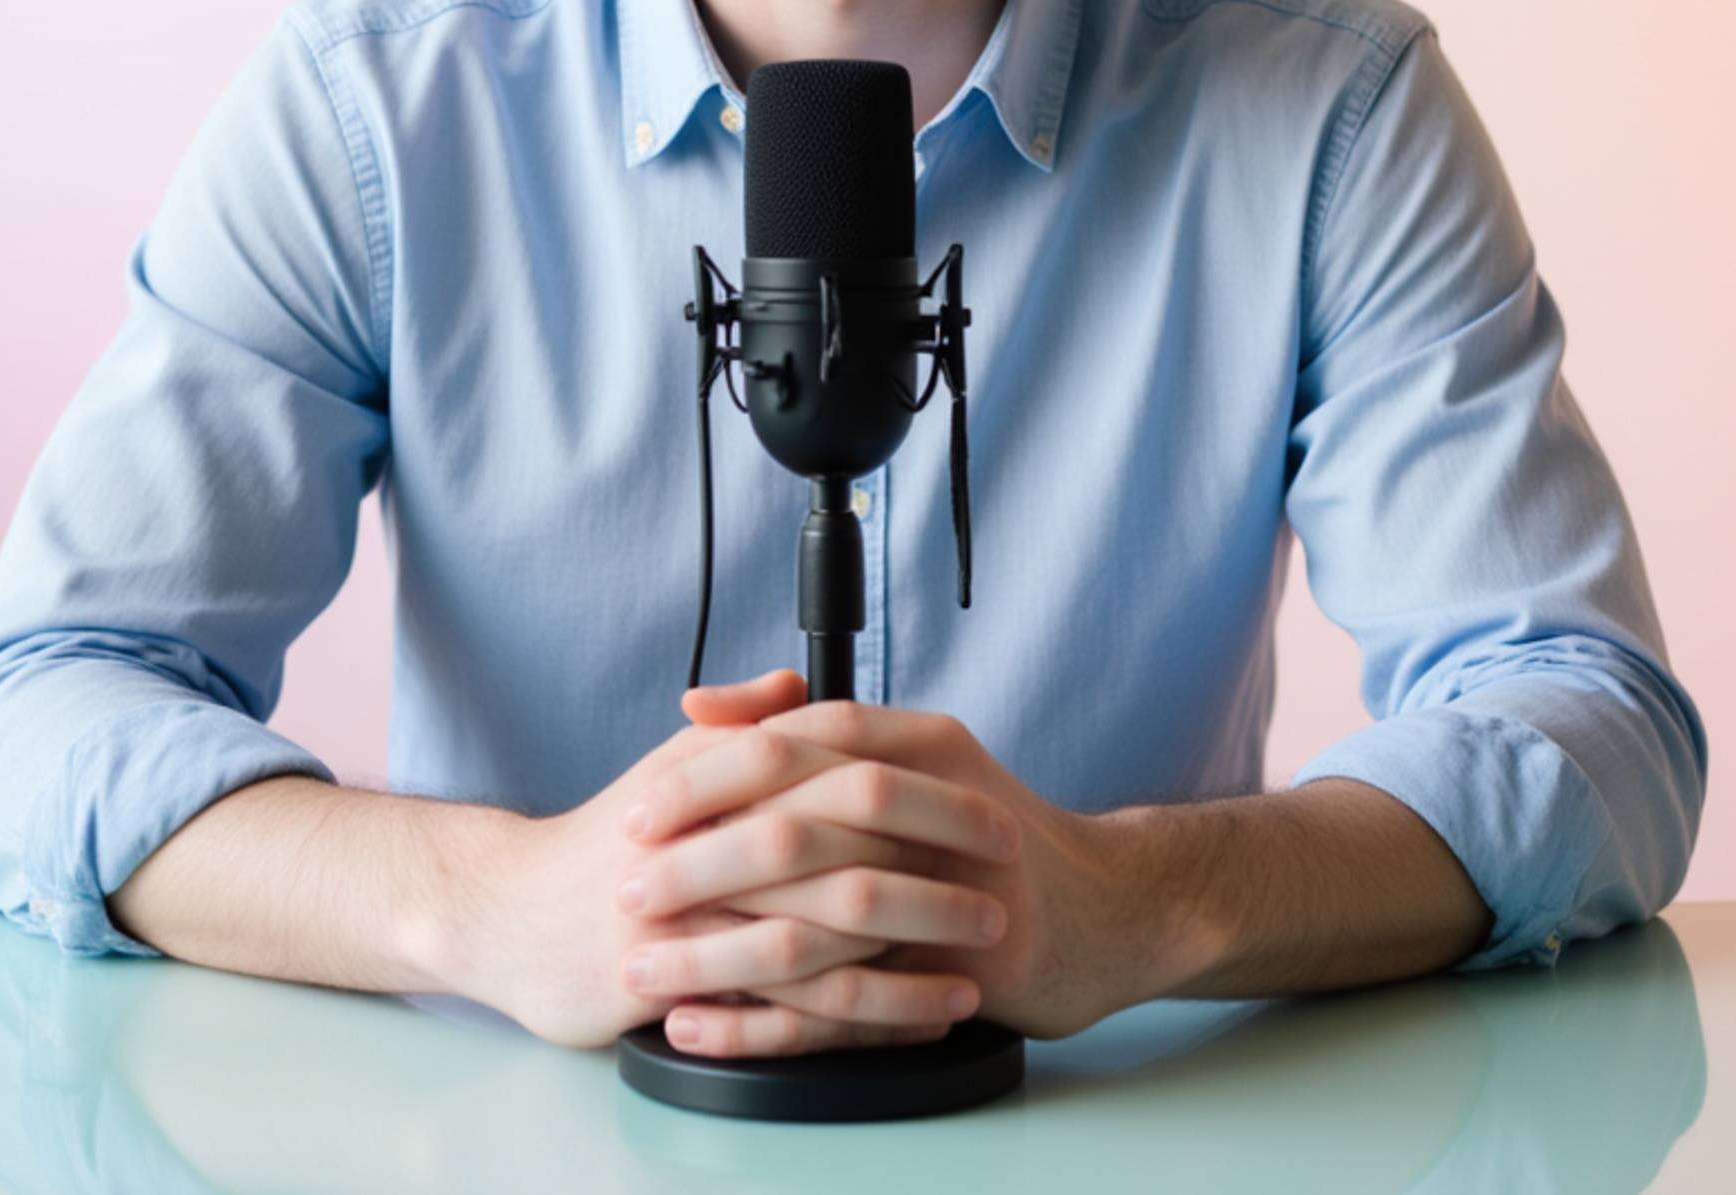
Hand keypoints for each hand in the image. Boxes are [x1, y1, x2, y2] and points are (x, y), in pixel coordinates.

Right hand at [439, 668, 971, 1054]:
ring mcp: (698, 920)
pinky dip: (869, 1009)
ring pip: (829, 929)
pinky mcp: (686, 988)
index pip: (838, 772)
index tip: (989, 800)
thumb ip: (740, 724)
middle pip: (845, 845)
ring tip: (983, 943)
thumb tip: (797, 684)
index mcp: (717, 780)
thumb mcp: (669, 765)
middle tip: (1007, 870)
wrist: (511, 915)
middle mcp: (709, 843)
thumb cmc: (606, 841)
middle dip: (935, 858)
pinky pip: (795, 1004)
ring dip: (918, 939)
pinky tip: (921, 1011)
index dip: (920, 788)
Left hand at [621, 693, 1139, 1054]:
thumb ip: (819, 737)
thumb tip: (705, 708)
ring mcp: (960, 884)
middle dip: (702, 854)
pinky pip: (850, 997)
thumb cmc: (995, 839)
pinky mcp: (970, 963)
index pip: (800, 740)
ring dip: (722, 942)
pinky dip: (770, 1018)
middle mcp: (941, 803)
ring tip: (645, 963)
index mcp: (923, 743)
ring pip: (819, 913)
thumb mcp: (917, 762)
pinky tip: (708, 1026)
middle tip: (627, 879)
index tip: (641, 803)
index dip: (714, 772)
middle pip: (802, 819)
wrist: (1109, 911)